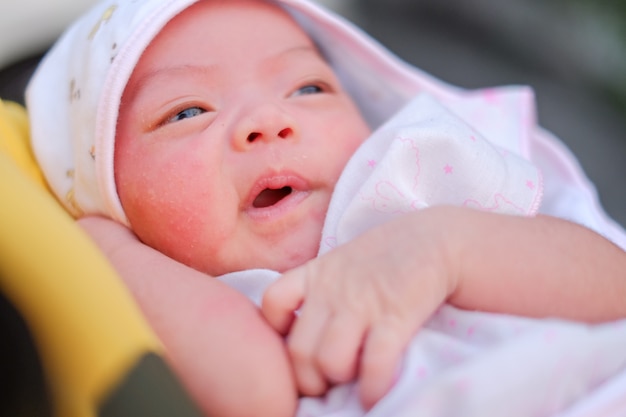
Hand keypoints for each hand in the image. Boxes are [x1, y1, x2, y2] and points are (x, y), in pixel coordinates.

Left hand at [262, 210, 457, 408]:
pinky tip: (376, 392)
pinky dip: (373, 388)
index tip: (297, 345)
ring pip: (329, 361)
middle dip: (308, 377)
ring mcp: (362, 304)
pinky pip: (374, 364)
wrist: (439, 238)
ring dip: (340, 380)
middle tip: (325, 382)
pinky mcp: (395, 317)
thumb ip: (321, 288)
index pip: (272, 303)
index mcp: (316, 273)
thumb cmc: (390, 255)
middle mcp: (332, 290)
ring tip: (352, 381)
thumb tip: (306, 330)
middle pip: (298, 349)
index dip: (277, 333)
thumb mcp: (344, 261)